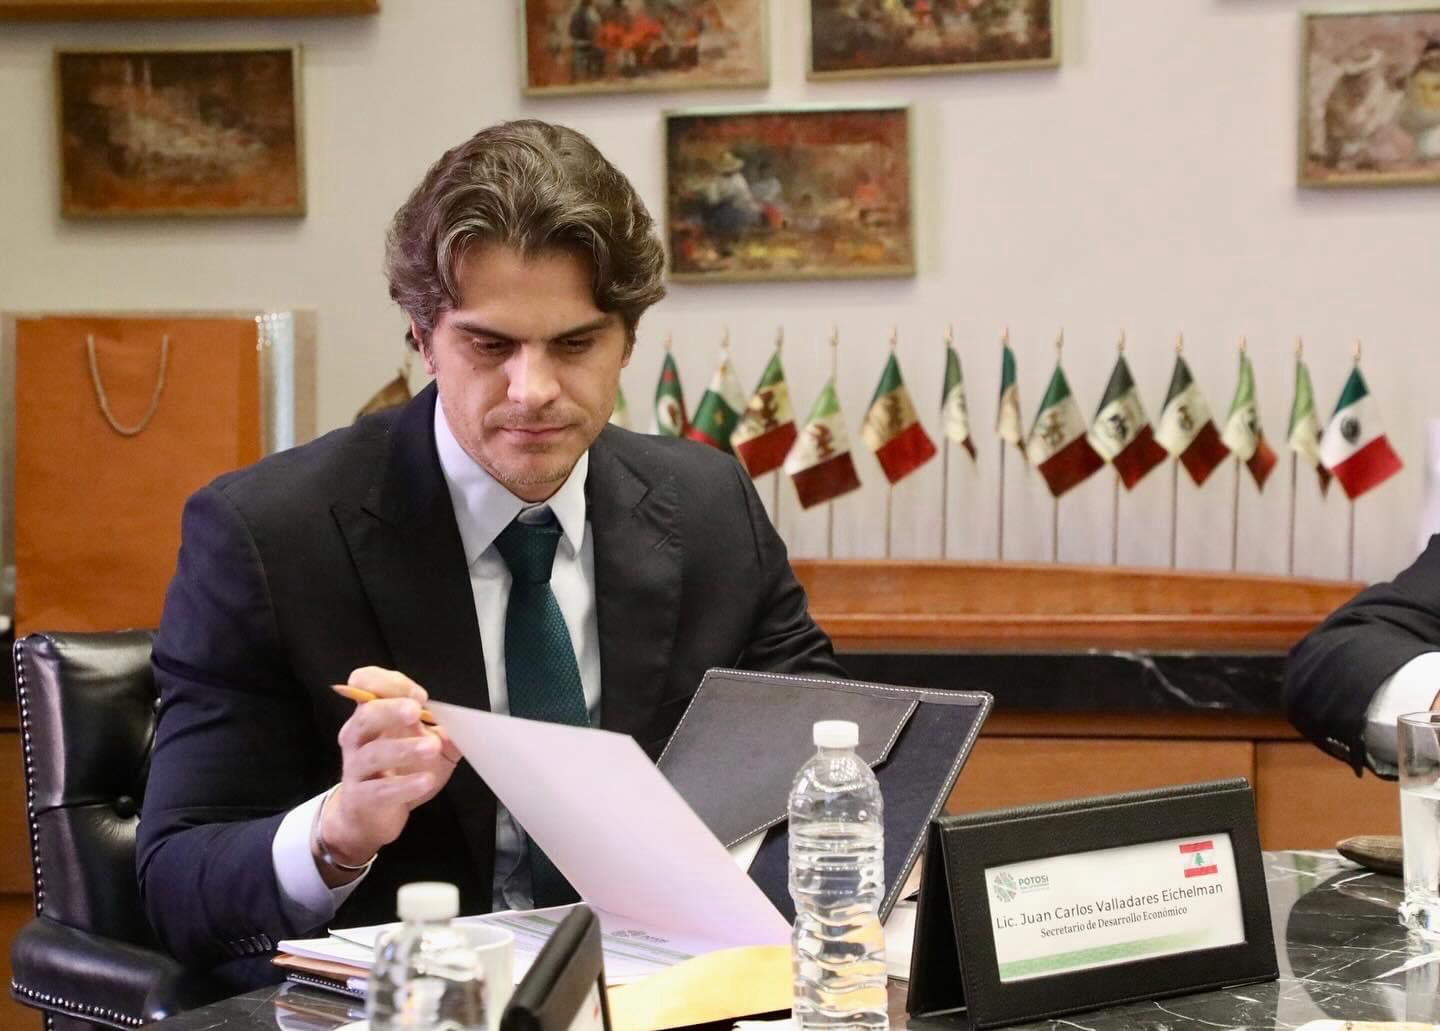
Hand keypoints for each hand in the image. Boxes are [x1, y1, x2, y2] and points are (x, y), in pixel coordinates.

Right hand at [315, 667, 459, 884]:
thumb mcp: (425, 743)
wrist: (371, 816)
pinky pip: (380, 790)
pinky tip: (425, 780)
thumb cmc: (398, 771)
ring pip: (373, 754)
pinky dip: (405, 785)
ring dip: (404, 748)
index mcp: (371, 715)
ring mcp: (356, 768)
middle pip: (366, 715)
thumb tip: (470, 721)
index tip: (419, 695)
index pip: (365, 684)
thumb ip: (445, 729)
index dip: (388, 683)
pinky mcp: (361, 798)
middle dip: (391, 709)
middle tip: (416, 711)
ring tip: (432, 747)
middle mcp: (357, 737)